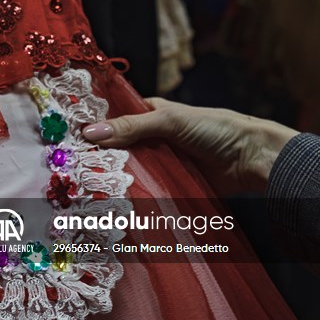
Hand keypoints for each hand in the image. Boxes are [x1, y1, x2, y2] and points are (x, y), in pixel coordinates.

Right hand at [81, 98, 298, 194]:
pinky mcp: (169, 185)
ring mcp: (159, 163)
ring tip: (85, 193)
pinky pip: (145, 191)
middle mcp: (150, 139)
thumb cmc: (216, 129)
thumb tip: (89, 132)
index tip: (66, 140)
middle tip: (70, 173)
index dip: (91, 129)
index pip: (112, 120)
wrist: (252, 160)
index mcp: (149, 115)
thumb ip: (131, 128)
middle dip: (97, 160)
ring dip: (112, 182)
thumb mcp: (170, 121)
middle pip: (116, 150)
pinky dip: (132, 197)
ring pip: (128, 173)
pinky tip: (112, 205)